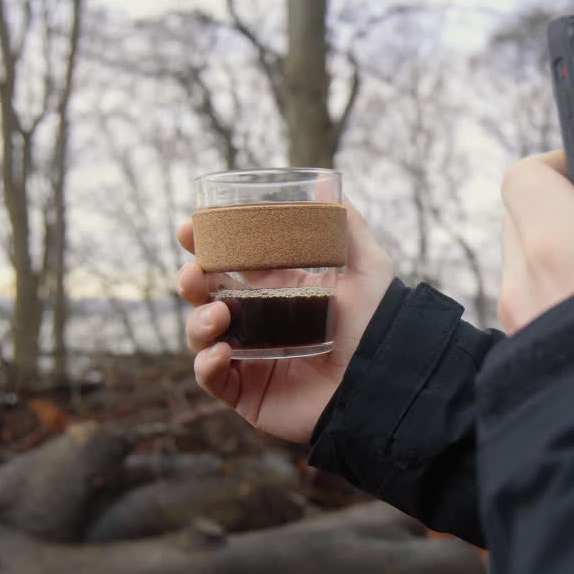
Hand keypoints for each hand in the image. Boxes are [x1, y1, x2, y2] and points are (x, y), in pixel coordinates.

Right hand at [176, 199, 395, 442]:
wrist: (385, 381)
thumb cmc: (379, 325)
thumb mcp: (366, 268)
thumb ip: (344, 226)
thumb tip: (323, 180)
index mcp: (279, 289)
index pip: (231, 264)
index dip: (204, 246)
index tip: (189, 229)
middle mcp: (259, 321)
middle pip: (206, 296)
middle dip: (191, 280)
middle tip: (195, 272)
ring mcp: (250, 357)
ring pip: (201, 334)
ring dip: (197, 322)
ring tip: (218, 316)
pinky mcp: (248, 393)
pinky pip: (211, 378)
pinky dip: (206, 365)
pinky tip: (220, 353)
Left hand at [498, 151, 573, 333]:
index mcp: (559, 250)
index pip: (527, 179)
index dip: (559, 165)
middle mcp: (523, 290)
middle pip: (522, 226)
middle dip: (565, 221)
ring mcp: (516, 338)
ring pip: (528, 282)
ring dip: (567, 278)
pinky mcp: (517, 381)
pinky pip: (536, 330)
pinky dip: (565, 323)